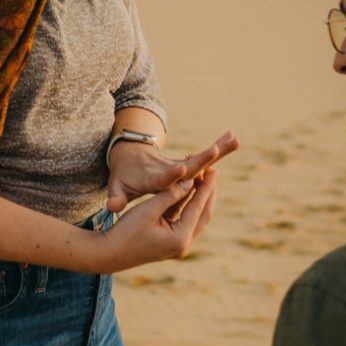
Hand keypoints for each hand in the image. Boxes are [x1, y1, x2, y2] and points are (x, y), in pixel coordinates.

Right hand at [86, 164, 219, 273]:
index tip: (213, 169)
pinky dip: (186, 206)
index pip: (198, 207)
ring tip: (203, 179)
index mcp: (180, 238)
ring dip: (198, 199)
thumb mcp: (149, 209)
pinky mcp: (170, 244)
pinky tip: (188, 191)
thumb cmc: (126, 231)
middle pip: (202, 214)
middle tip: (213, 172)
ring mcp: (178, 246)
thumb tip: (190, 182)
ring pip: (195, 218)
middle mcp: (183, 245)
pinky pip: (183, 221)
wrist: (108, 254)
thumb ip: (171, 195)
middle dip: (207, 192)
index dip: (206, 186)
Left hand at [106, 129, 239, 214]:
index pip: (164, 178)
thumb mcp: (117, 186)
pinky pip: (206, 158)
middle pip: (189, 164)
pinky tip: (234, 139)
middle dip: (203, 158)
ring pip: (201, 159)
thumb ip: (116, 196)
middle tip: (217, 149)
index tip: (181, 169)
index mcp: (154, 177)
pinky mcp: (188, 163)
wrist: (130, 154)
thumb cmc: (124, 176)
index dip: (172, 175)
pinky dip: (220, 148)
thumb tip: (111, 206)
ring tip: (235, 138)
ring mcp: (180, 164)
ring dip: (218, 149)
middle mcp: (170, 169)